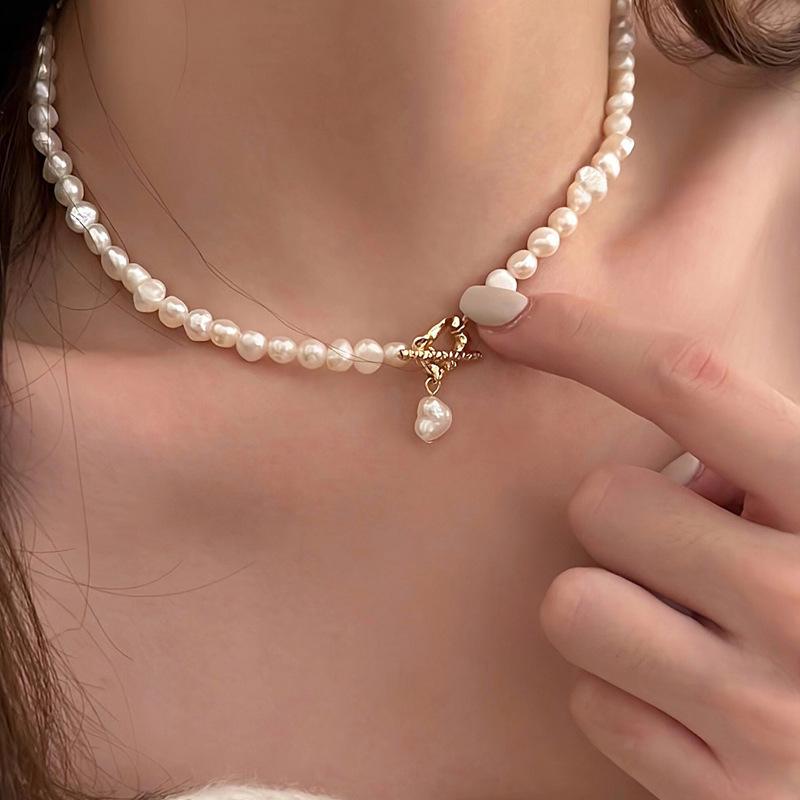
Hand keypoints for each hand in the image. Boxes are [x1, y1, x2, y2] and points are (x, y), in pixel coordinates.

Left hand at [480, 292, 799, 799]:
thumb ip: (745, 450)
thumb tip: (609, 377)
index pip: (690, 383)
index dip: (581, 336)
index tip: (497, 315)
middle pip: (601, 500)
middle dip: (626, 522)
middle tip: (688, 559)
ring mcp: (767, 712)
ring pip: (571, 603)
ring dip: (611, 609)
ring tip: (683, 631)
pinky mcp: (725, 796)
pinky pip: (592, 704)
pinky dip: (626, 698)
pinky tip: (690, 706)